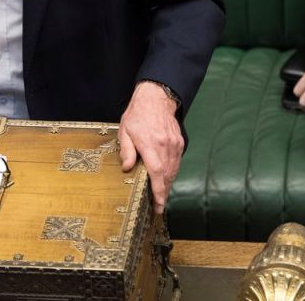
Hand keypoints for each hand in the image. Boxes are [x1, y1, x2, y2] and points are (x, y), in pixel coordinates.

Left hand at [118, 81, 182, 214]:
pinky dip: (172, 172)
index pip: (156, 172)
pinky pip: (177, 162)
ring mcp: (174, 144)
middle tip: (158, 206)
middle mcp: (164, 145)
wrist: (156, 98)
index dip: (158, 191)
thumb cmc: (137, 114)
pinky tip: (166, 178)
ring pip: (173, 170)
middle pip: (167, 175)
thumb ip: (126, 150)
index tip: (159, 204)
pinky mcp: (179, 142)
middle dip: (163, 193)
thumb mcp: (124, 131)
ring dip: (168, 184)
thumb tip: (127, 168)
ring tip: (161, 195)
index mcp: (150, 144)